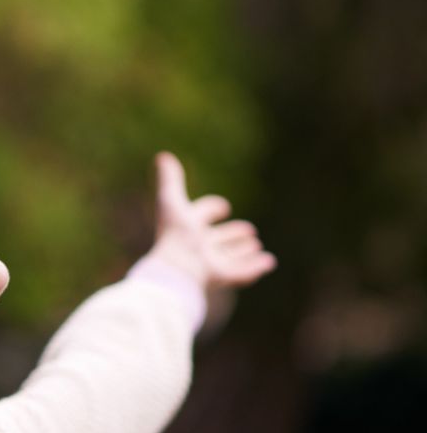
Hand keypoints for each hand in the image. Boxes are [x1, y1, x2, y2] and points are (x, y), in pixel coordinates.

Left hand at [147, 151, 275, 290]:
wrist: (177, 267)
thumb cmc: (175, 234)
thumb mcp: (172, 201)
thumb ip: (170, 180)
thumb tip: (163, 155)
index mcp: (186, 228)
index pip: (201, 215)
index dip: (211, 209)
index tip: (223, 207)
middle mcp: (198, 246)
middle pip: (217, 239)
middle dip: (232, 234)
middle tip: (248, 230)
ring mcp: (210, 263)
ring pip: (228, 257)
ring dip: (242, 251)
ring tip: (256, 245)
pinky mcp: (222, 277)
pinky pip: (242, 273)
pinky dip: (255, 267)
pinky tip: (269, 262)